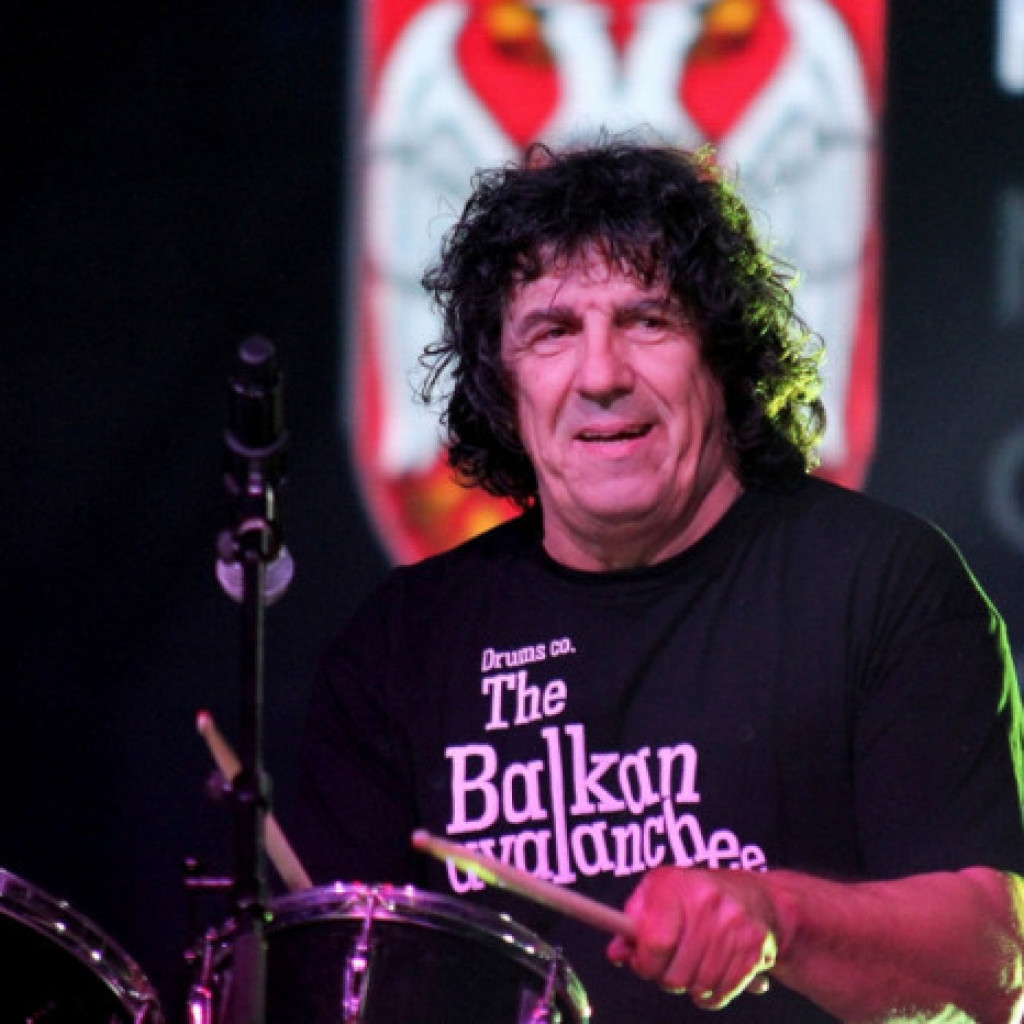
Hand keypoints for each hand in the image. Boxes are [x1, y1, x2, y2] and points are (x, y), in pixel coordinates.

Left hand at [607, 867, 778, 1010]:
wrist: (752, 895)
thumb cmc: (692, 896)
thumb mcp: (656, 894)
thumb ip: (631, 923)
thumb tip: (616, 953)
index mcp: (675, 885)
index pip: (655, 942)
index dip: (644, 962)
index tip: (643, 962)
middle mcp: (707, 902)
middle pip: (675, 974)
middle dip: (665, 977)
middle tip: (668, 964)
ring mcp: (734, 926)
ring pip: (698, 987)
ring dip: (689, 986)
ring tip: (690, 966)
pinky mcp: (755, 948)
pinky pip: (721, 993)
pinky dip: (710, 994)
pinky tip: (710, 975)